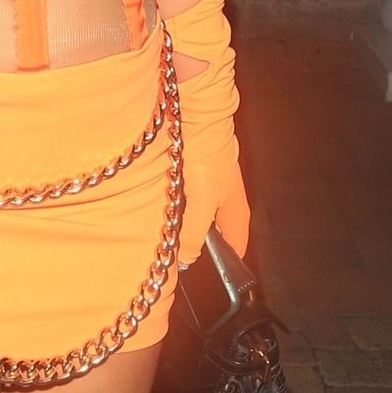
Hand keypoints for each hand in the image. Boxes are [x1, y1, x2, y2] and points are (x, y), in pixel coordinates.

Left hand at [174, 60, 248, 266]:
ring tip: (159, 234)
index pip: (236, 246)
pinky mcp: (192, 172)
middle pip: (213, 232)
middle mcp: (225, 200)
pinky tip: (155, 207)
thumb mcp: (201, 202)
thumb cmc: (208, 158)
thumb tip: (187, 260)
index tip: (210, 278)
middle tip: (175, 257)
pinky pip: (182, 198)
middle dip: (197, 245)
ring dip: (180, 223)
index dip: (225, 265)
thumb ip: (194, 233)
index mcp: (236, 211)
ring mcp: (209, 185)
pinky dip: (171, 205)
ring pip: (194, 215)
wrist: (197, 115)